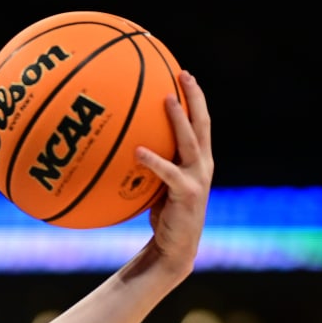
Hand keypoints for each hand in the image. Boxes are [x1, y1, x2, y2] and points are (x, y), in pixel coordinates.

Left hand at [135, 71, 212, 273]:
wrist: (174, 250)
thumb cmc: (161, 217)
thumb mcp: (155, 185)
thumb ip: (148, 164)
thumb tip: (118, 143)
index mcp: (199, 160)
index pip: (200, 121)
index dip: (195, 97)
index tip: (183, 73)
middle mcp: (203, 165)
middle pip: (202, 122)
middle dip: (194, 96)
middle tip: (182, 72)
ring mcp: (198, 179)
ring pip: (191, 141)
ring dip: (179, 118)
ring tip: (166, 99)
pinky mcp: (188, 194)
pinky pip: (168, 173)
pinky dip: (153, 161)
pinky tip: (137, 151)